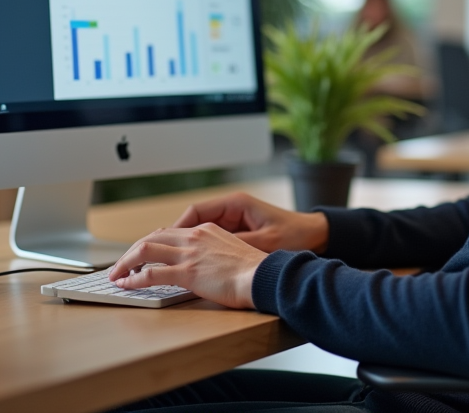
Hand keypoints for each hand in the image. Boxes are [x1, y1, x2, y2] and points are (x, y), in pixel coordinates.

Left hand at [107, 223, 266, 308]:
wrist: (264, 276)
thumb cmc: (254, 270)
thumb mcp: (233, 251)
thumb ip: (214, 252)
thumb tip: (205, 265)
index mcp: (206, 230)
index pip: (169, 232)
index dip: (151, 243)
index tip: (141, 253)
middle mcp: (194, 237)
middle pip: (152, 237)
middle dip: (132, 251)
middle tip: (121, 264)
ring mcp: (189, 253)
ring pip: (145, 250)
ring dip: (126, 263)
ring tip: (117, 274)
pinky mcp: (187, 272)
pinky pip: (151, 274)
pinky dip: (134, 279)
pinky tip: (127, 285)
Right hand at [172, 192, 328, 253]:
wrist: (315, 235)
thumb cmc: (294, 235)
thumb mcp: (264, 242)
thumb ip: (236, 245)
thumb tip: (209, 252)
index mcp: (235, 204)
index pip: (195, 212)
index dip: (176, 228)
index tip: (162, 243)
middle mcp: (231, 209)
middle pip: (192, 220)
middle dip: (172, 236)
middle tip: (152, 252)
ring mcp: (234, 220)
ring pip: (198, 230)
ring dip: (183, 244)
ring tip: (163, 260)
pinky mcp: (238, 232)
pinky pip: (210, 239)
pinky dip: (197, 250)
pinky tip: (188, 263)